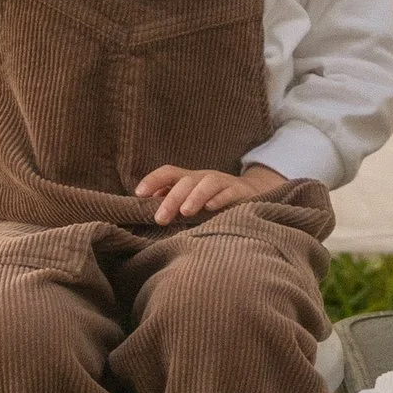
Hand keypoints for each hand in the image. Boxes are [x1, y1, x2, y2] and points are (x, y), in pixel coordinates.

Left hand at [134, 161, 288, 225]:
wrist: (252, 195)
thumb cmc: (214, 201)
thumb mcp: (191, 200)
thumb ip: (171, 201)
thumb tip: (146, 205)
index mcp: (190, 179)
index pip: (169, 173)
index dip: (153, 180)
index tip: (139, 194)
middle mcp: (204, 178)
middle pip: (186, 181)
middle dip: (171, 199)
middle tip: (160, 219)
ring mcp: (223, 183)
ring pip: (208, 184)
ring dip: (195, 196)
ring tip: (185, 212)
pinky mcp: (241, 193)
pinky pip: (230, 192)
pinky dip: (220, 199)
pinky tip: (211, 209)